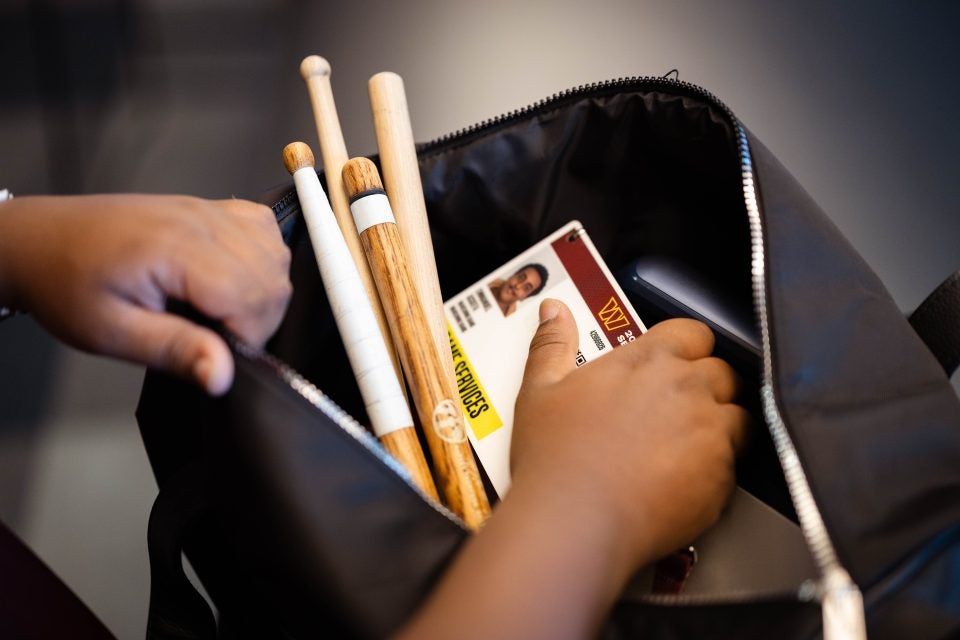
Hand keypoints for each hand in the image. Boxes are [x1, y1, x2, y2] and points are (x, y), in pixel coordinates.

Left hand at [0, 194, 291, 394]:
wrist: (40, 240)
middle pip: (272, 276)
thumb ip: (173, 350)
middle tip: (216, 338)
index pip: (251, 295)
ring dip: (265, 292)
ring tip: (224, 312)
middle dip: (259, 320)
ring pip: (277, 254)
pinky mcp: (211, 206)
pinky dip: (264, 258)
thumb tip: (223, 375)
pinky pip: (265, 228)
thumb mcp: (111, 332)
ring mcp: (208, 209)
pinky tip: (235, 277)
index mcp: (174, 249)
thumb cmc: (67, 285)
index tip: (216, 354)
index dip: (248, 336)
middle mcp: (200, 221)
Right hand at [397, 299, 746, 639]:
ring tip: (686, 445)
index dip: (686, 347)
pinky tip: (682, 480)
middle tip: (676, 408)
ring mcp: (711, 433)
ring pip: (738, 416)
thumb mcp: (540, 390)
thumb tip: (554, 311)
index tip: (672, 363)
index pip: (694, 332)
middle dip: (707, 386)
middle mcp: (688, 389)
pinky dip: (716, 468)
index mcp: (649, 360)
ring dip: (720, 424)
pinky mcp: (721, 478)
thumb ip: (553, 343)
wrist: (574, 522)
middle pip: (723, 372)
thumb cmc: (555, 458)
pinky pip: (734, 464)